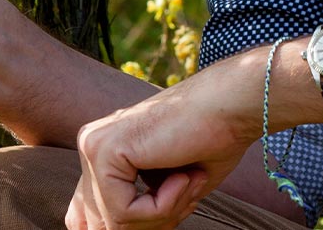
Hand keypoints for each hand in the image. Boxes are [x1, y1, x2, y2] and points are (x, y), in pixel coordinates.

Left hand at [66, 59, 259, 229]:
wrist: (232, 105)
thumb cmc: (211, 141)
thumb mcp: (165, 189)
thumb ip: (133, 210)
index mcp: (103, 151)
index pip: (93, 215)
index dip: (136, 223)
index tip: (176, 203)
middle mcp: (91, 145)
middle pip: (104, 222)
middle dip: (152, 220)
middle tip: (188, 190)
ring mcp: (93, 146)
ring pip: (115, 222)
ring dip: (163, 213)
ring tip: (190, 179)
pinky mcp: (103, 152)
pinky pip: (124, 212)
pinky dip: (163, 206)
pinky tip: (184, 175)